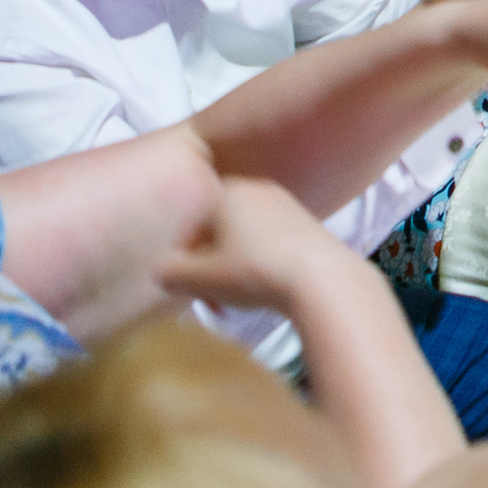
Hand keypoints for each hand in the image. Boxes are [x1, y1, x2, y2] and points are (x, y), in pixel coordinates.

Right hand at [155, 177, 343, 315]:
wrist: (323, 279)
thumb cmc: (254, 271)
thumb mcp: (199, 279)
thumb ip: (170, 274)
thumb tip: (164, 272)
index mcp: (228, 190)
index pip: (191, 223)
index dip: (186, 258)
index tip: (193, 286)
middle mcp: (257, 188)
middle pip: (218, 230)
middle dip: (211, 265)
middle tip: (214, 298)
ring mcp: (286, 203)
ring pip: (244, 238)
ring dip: (234, 267)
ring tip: (238, 299)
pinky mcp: (308, 223)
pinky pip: (271, 242)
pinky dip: (261, 263)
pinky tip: (266, 288)